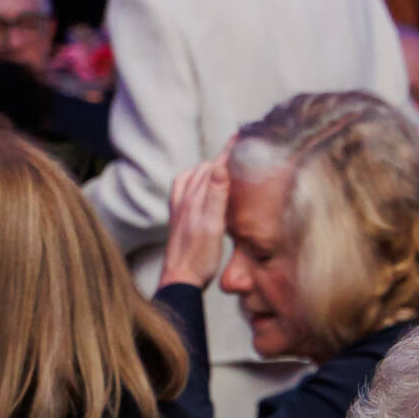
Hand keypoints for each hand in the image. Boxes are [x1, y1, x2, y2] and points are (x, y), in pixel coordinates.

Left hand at [159, 156, 230, 289]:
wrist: (180, 280)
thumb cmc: (199, 259)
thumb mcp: (213, 227)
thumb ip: (216, 195)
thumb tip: (219, 165)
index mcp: (195, 199)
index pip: (214, 168)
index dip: (228, 152)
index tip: (240, 137)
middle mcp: (185, 200)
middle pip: (204, 169)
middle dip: (221, 158)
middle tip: (237, 150)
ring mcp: (179, 208)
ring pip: (194, 176)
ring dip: (208, 167)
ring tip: (222, 164)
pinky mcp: (178, 217)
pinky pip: (184, 188)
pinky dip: (195, 179)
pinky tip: (200, 185)